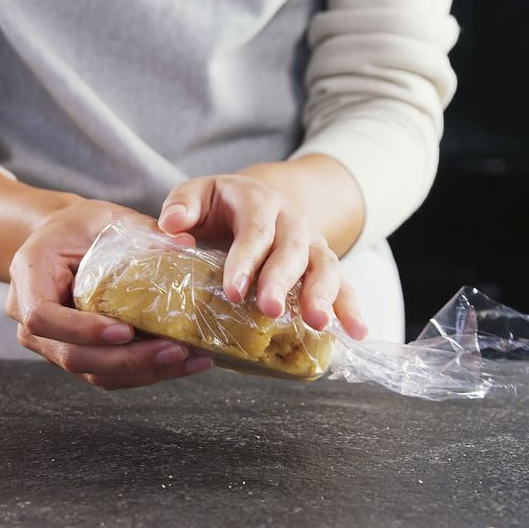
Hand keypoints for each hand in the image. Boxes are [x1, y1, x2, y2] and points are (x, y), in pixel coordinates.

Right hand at [4, 199, 213, 389]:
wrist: (64, 242)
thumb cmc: (79, 227)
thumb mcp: (105, 219)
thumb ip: (140, 231)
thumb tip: (185, 243)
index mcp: (29, 278)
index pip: (42, 317)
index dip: (82, 330)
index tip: (125, 330)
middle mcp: (32, 320)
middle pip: (72, 356)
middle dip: (126, 359)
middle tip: (173, 349)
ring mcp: (53, 343)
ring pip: (92, 373)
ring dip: (142, 372)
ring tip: (187, 360)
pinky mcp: (78, 355)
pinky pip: (107, 375)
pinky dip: (143, 373)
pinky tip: (180, 363)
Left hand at [157, 174, 368, 338]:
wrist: (261, 202)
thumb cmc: (221, 207)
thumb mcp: (199, 195)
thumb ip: (182, 206)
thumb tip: (171, 226)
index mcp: (258, 202)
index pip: (254, 230)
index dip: (245, 260)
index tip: (234, 290)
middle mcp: (292, 221)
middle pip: (292, 249)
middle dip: (282, 281)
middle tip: (269, 310)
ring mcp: (313, 244)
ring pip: (326, 266)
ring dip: (324, 295)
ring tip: (317, 323)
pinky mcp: (325, 266)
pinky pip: (345, 285)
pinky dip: (352, 308)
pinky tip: (357, 332)